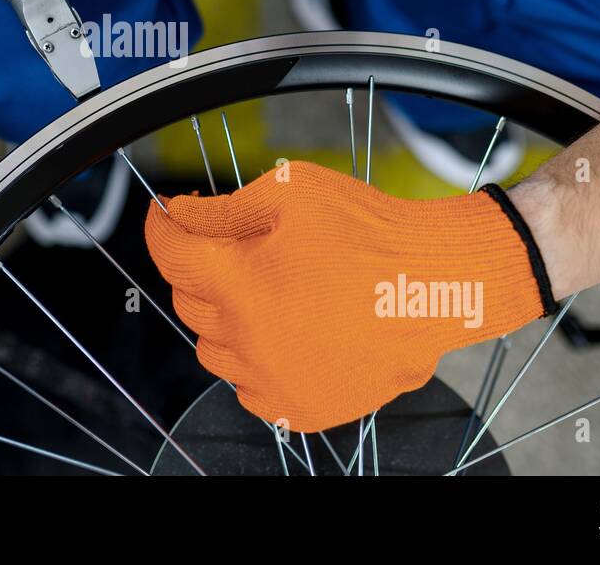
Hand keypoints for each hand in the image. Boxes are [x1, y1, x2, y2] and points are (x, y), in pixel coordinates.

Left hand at [145, 161, 553, 432]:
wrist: (436, 285)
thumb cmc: (370, 232)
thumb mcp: (292, 191)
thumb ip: (225, 207)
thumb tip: (180, 214)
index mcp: (240, 283)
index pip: (171, 255)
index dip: (163, 227)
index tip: (167, 214)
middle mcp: (248, 340)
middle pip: (189, 301)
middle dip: (200, 267)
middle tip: (232, 244)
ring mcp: (273, 380)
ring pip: (213, 348)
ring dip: (225, 316)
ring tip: (265, 288)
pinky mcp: (297, 408)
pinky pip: (249, 386)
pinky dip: (254, 359)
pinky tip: (285, 328)